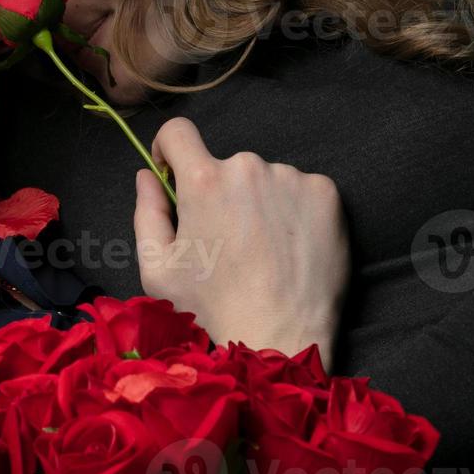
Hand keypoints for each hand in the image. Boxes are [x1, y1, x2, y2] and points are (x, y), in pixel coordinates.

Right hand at [133, 118, 348, 368]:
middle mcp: (248, 167)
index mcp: (202, 180)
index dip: (170, 149)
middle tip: (229, 240)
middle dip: (221, 192)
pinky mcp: (327, 194)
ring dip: (261, 201)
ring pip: (267, 178)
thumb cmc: (211, 309)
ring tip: (265, 251)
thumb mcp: (156, 267)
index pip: (178, 131)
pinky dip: (295, 211)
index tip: (175, 173)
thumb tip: (147, 174)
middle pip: (226, 165)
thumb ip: (146, 211)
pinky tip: (291, 248)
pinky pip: (302, 189)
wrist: (281, 341)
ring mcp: (292, 178)